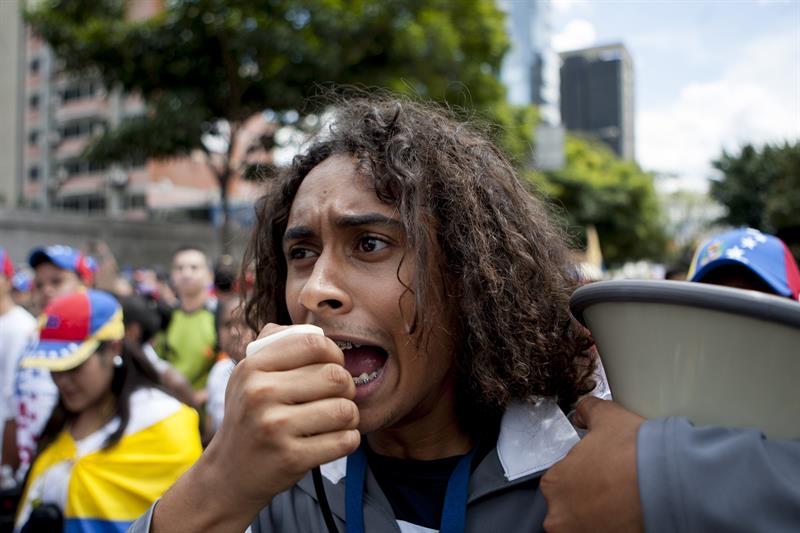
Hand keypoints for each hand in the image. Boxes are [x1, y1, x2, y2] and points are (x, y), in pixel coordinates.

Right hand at [152, 324, 359, 531]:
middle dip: (347, 387)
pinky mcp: (290, 458)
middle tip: (338, 396)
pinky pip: (344, 440)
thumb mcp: (248, 374)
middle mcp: (260, 394)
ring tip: (336, 419)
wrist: (228, 473)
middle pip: (336, 376)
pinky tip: (334, 439)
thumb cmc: (249, 415)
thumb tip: (314, 328)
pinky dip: (348, 439)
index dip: (335, 354)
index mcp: (253, 367)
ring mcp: (275, 427)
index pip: (315, 344)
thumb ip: (275, 343)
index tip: (332, 366)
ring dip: (350, 416)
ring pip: (344, 409)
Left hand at [541, 397, 644, 532]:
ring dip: (601, 516)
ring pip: (586, 525)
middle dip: (591, 498)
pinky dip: (615, 528)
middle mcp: (559, 515)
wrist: (670, 482)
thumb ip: (587, 411)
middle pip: (571, 506)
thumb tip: (582, 411)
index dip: (586, 474)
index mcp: (554, 483)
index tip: (604, 474)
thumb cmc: (637, 453)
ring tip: (624, 504)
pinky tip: (630, 517)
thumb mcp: (607, 417)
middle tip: (615, 489)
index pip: (562, 480)